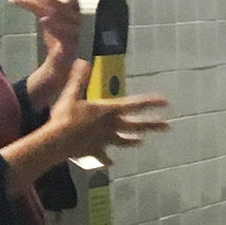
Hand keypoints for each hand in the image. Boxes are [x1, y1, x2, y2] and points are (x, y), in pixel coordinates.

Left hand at [10, 0, 82, 103]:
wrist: (58, 73)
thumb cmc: (57, 44)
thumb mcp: (50, 20)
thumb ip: (48, 1)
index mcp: (77, 15)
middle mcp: (82, 25)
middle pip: (69, 6)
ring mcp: (80, 38)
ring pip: (68, 20)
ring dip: (54, 10)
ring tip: (40, 6)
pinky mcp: (73, 52)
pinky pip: (66, 38)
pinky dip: (56, 28)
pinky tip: (45, 20)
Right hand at [41, 58, 168, 160]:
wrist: (57, 141)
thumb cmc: (66, 116)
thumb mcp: (71, 94)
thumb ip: (78, 78)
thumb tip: (82, 61)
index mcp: (109, 111)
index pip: (135, 104)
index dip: (151, 102)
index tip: (166, 102)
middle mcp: (111, 126)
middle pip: (136, 126)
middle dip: (152, 125)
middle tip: (168, 126)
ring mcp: (104, 140)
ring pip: (123, 141)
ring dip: (132, 141)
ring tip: (142, 142)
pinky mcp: (95, 152)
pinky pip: (103, 156)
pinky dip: (107, 159)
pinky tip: (110, 162)